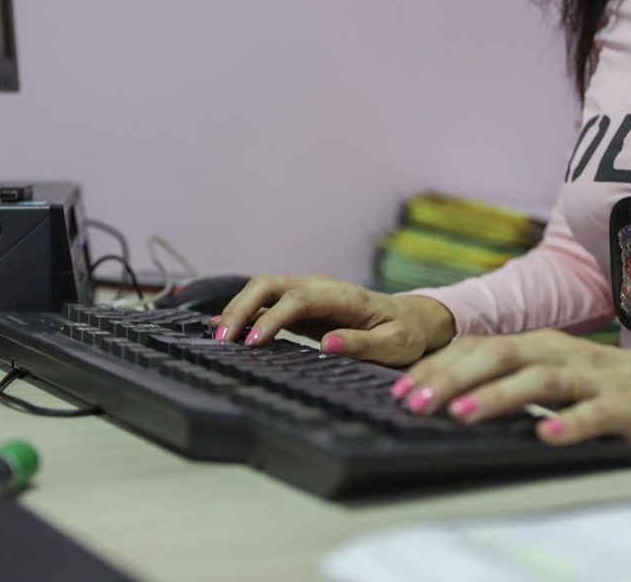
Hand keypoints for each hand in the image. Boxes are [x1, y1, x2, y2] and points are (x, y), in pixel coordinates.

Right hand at [210, 275, 455, 366]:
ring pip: (263, 289)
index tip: (253, 342)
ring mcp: (309, 293)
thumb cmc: (404, 333)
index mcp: (344, 296)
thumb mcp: (394, 345)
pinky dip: (245, 312)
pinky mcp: (302, 304)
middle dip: (242, 308)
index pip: (298, 299)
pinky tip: (224, 326)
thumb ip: (362, 345)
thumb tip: (328, 344)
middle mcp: (321, 287)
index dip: (272, 318)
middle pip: (271, 284)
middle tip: (224, 340)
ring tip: (219, 337)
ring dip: (238, 309)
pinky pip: (267, 302)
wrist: (412, 319)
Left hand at [391, 329, 630, 446]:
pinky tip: (545, 438)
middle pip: (500, 355)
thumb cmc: (612, 382)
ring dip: (498, 396)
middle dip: (452, 378)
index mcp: (540, 345)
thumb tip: (453, 390)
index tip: (399, 389)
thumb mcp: (556, 372)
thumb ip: (513, 376)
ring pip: (540, 379)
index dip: (437, 367)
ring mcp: (594, 378)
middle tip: (414, 403)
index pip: (479, 348)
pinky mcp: (627, 406)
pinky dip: (569, 424)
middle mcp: (561, 353)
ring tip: (463, 415)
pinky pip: (595, 414)